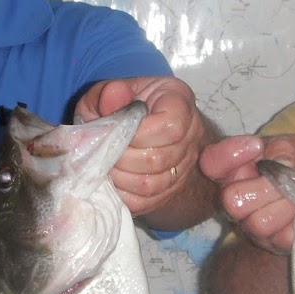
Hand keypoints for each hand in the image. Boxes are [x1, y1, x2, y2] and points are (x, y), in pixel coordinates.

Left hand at [74, 76, 205, 218]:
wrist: (140, 127)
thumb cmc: (123, 105)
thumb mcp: (112, 91)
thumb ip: (110, 93)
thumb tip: (112, 96)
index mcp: (179, 101)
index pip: (171, 127)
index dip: (138, 134)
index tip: (117, 130)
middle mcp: (191, 134)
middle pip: (158, 159)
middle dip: (122, 158)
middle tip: (103, 152)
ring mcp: (184, 165)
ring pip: (152, 184)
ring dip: (120, 177)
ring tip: (105, 165)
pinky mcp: (170, 190)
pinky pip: (146, 201)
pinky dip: (122, 194)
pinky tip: (111, 180)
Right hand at [199, 132, 294, 254]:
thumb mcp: (293, 146)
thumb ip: (283, 147)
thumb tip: (280, 161)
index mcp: (233, 171)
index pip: (211, 163)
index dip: (227, 155)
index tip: (256, 146)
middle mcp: (235, 201)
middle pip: (231, 200)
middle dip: (266, 186)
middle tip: (286, 180)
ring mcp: (252, 227)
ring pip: (258, 223)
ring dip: (286, 205)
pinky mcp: (275, 244)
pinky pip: (282, 238)